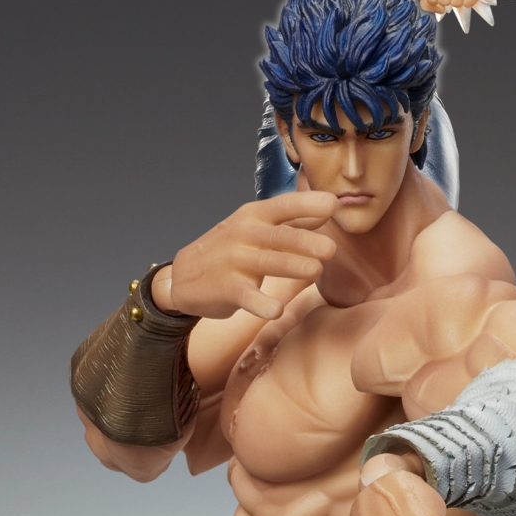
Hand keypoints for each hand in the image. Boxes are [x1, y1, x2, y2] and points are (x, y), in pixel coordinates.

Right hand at [168, 191, 337, 319]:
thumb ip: (294, 221)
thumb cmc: (230, 248)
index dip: (308, 204)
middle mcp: (245, 235)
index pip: (284, 206)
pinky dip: (261, 304)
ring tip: (316, 270)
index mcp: (255, 216)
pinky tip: (277, 310)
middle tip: (330, 249)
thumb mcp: (256, 227)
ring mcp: (235, 262)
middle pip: (279, 237)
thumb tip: (330, 209)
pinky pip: (247, 297)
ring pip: (267, 263)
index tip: (332, 204)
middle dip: (305, 241)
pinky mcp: (228, 289)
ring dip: (292, 266)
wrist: (183, 275)